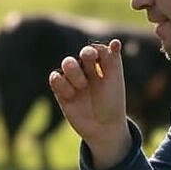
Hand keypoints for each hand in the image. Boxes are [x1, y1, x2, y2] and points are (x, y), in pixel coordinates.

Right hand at [48, 39, 130, 168]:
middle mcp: (87, 70)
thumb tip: (115, 42)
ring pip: (67, 63)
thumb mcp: (115, 81)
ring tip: (82, 86)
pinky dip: (61, 83)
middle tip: (91, 62)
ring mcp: (73, 80)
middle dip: (87, 56)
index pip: (96, 49)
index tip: (100, 60)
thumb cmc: (112, 103)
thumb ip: (113, 61)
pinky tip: (71, 93)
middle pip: (82, 53)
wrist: (102, 127)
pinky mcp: (61, 91)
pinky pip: (55, 78)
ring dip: (74, 71)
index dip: (97, 51)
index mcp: (102, 65)